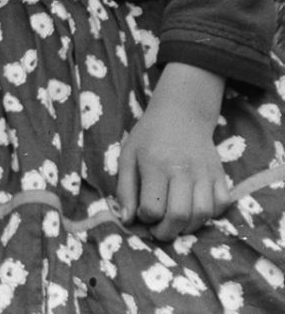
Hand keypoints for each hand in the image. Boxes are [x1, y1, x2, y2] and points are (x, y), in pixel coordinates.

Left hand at [117, 61, 230, 240]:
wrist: (181, 114)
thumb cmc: (148, 137)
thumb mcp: (127, 156)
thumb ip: (125, 189)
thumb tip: (128, 220)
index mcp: (155, 165)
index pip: (152, 207)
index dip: (146, 218)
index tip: (142, 215)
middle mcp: (182, 170)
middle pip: (179, 216)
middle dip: (167, 232)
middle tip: (159, 231)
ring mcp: (205, 173)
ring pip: (202, 214)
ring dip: (189, 228)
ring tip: (176, 224)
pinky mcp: (220, 175)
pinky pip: (222, 205)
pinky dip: (210, 215)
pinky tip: (195, 211)